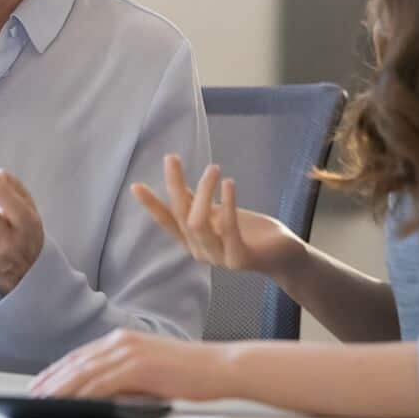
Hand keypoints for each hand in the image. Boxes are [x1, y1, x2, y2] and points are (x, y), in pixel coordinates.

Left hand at [30, 328, 227, 400]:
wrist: (221, 368)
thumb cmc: (192, 374)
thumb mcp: (151, 373)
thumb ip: (124, 378)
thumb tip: (100, 394)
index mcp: (125, 339)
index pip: (82, 356)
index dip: (58, 371)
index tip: (41, 384)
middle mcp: (122, 340)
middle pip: (76, 362)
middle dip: (51, 380)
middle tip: (31, 394)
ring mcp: (129, 351)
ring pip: (83, 373)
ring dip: (58, 389)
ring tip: (41, 401)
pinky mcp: (137, 366)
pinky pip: (100, 383)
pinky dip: (80, 394)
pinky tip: (68, 403)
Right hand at [131, 154, 305, 280]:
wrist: (282, 253)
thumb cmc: (249, 231)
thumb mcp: (218, 213)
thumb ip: (197, 203)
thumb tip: (175, 181)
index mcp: (193, 241)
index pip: (167, 221)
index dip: (151, 204)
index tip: (136, 185)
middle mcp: (201, 251)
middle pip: (181, 216)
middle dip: (173, 185)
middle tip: (171, 157)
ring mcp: (219, 258)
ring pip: (198, 223)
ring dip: (204, 191)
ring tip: (213, 168)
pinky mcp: (239, 259)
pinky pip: (228, 229)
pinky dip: (226, 203)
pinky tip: (228, 182)